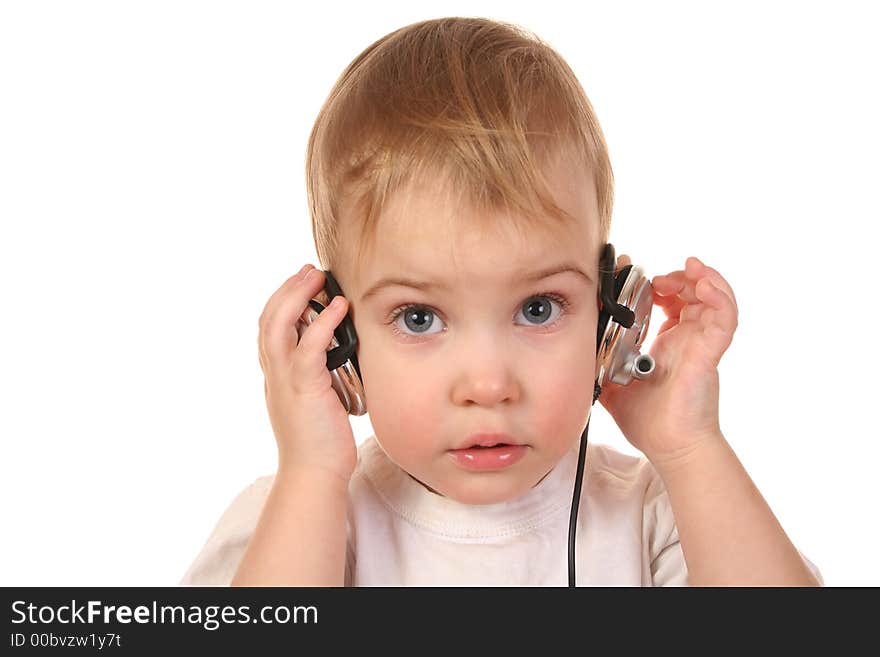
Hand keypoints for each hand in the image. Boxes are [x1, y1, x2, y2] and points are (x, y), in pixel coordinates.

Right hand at [257, 264, 356, 482]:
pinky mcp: (304, 388)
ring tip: (316, 278)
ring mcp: (285, 380)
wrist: (314, 473)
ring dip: (297, 296)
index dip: (282, 301)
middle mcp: (274, 374)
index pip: (269, 328)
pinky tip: (338, 307)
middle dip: (287, 289)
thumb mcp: (316, 399)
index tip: (301, 283)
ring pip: (279, 325)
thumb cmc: (320, 441)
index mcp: (276, 375)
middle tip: (308, 271)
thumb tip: (338, 353)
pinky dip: (323, 323)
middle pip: (268, 318)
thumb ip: (318, 375)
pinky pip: (309, 347)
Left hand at [597, 255, 738, 465]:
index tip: (642, 276)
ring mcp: (701, 344)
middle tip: (659, 279)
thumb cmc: (648, 420)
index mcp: (668, 343)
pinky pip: (724, 318)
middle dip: (678, 277)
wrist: (667, 445)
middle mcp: (688, 339)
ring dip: (703, 278)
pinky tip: (704, 285)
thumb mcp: (612, 381)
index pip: (672, 302)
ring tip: (688, 270)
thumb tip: (572, 347)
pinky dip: (719, 297)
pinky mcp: (710, 352)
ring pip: (714, 299)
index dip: (661, 284)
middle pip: (693, 293)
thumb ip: (597, 361)